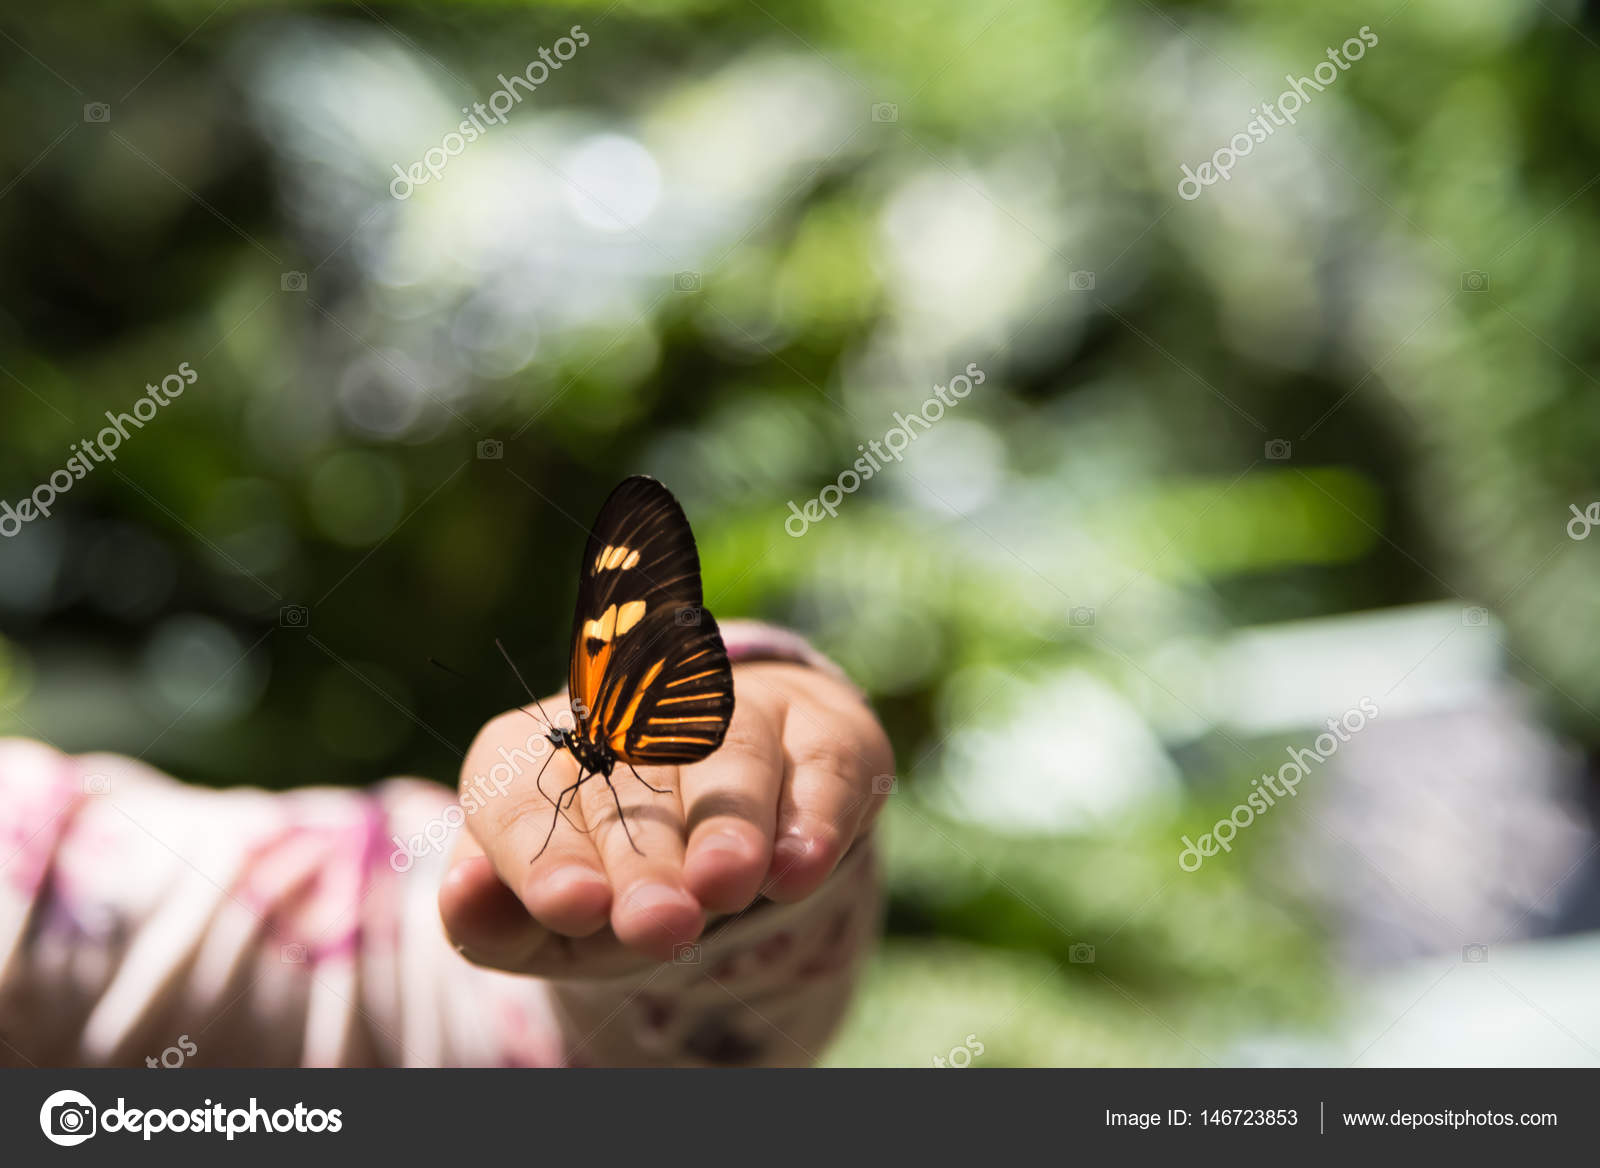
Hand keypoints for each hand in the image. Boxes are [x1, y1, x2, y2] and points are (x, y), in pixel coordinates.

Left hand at [438, 661, 891, 974]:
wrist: (740, 829)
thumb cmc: (617, 877)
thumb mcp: (552, 922)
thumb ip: (497, 921)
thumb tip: (459, 893)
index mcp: (542, 752)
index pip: (522, 791)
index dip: (545, 850)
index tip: (568, 905)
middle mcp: (638, 716)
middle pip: (632, 784)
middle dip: (644, 858)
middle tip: (655, 924)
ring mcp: (742, 715)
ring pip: (730, 755)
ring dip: (729, 823)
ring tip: (728, 883)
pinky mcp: (823, 735)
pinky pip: (821, 765)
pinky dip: (812, 815)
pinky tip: (799, 866)